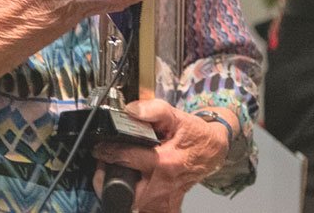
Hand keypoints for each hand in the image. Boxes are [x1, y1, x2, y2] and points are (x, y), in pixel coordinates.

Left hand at [91, 100, 231, 212]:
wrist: (213, 151)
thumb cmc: (195, 135)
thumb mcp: (177, 117)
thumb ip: (154, 110)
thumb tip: (130, 110)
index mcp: (165, 161)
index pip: (125, 157)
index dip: (107, 151)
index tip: (100, 148)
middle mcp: (163, 184)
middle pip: (122, 189)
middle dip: (106, 179)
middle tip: (104, 167)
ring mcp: (164, 200)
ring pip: (130, 204)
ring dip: (118, 190)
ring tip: (116, 175)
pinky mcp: (166, 207)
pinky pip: (143, 210)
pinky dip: (134, 201)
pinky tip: (134, 187)